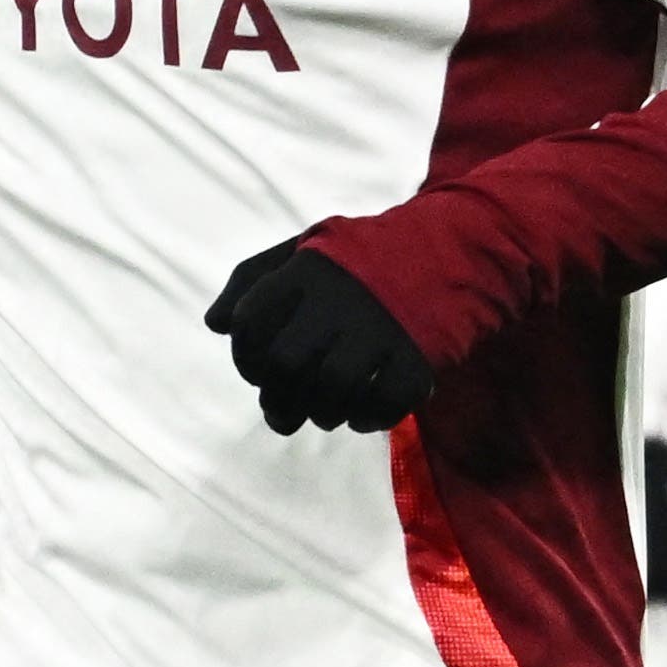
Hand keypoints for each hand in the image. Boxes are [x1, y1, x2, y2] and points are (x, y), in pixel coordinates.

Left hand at [205, 242, 435, 434]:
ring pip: (332, 391)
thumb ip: (253, 277)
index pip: (249, 323)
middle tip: (283, 410)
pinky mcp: (418, 356)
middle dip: (276, 398)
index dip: (245, 358)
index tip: (258, 371)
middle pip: (284, 365)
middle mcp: (339, 299)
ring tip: (325, 411)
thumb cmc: (362, 258)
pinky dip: (367, 419)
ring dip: (321, 414)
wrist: (450, 248)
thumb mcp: (305, 247)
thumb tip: (216, 323)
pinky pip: (383, 405)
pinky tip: (363, 414)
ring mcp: (381, 329)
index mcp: (306, 271)